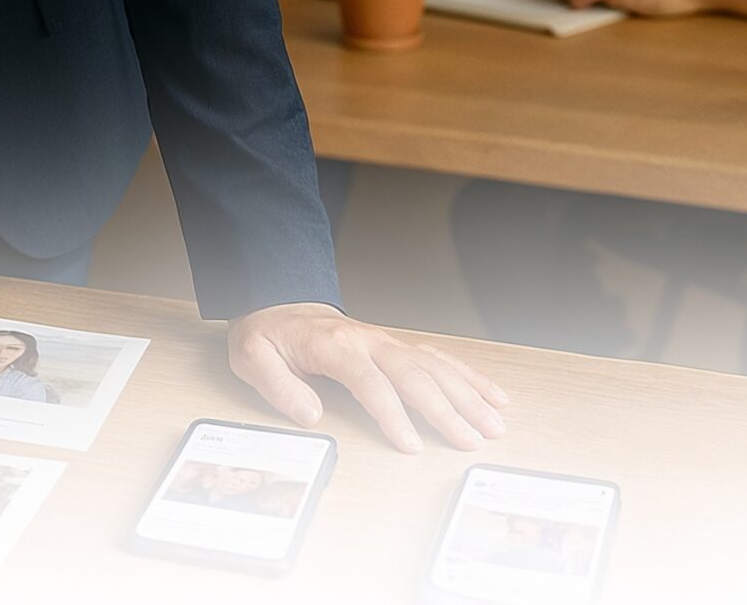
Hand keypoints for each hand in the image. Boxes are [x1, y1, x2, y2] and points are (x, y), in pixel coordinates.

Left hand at [228, 302, 508, 452]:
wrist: (278, 303)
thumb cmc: (268, 336)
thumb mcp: (253, 358)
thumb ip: (279, 387)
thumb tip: (310, 415)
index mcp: (334, 346)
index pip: (370, 382)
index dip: (392, 414)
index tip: (411, 445)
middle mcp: (369, 341)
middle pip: (414, 376)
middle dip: (446, 409)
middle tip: (471, 441)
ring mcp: (387, 342)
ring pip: (435, 367)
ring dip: (467, 395)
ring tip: (493, 424)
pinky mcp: (397, 346)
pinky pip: (439, 359)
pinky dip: (469, 376)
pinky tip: (493, 395)